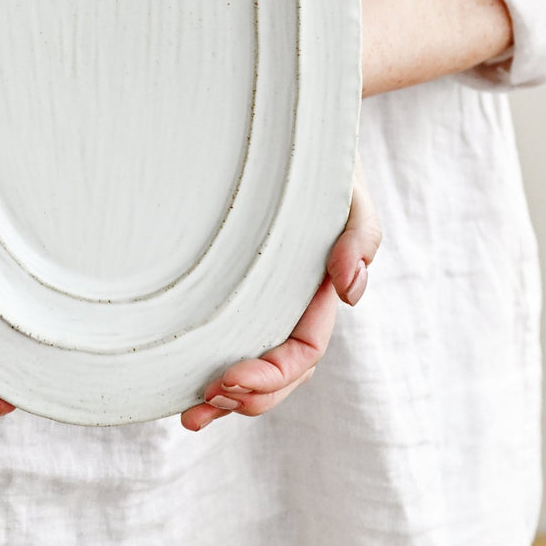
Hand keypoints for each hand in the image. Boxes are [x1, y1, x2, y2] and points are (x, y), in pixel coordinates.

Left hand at [180, 156, 379, 430]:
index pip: (303, 352)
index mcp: (321, 292)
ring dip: (229, 398)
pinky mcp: (239, 287)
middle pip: (281, 373)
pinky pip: (231, 336)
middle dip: (247, 398)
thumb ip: (360, 237)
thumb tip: (349, 292)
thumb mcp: (349, 191)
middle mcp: (295, 302)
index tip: (229, 379)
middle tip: (203, 404)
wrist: (293, 133)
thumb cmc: (321, 162)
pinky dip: (212, 365)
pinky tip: (186, 384)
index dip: (271, 375)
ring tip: (192, 413)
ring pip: (256, 363)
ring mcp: (268, 298)